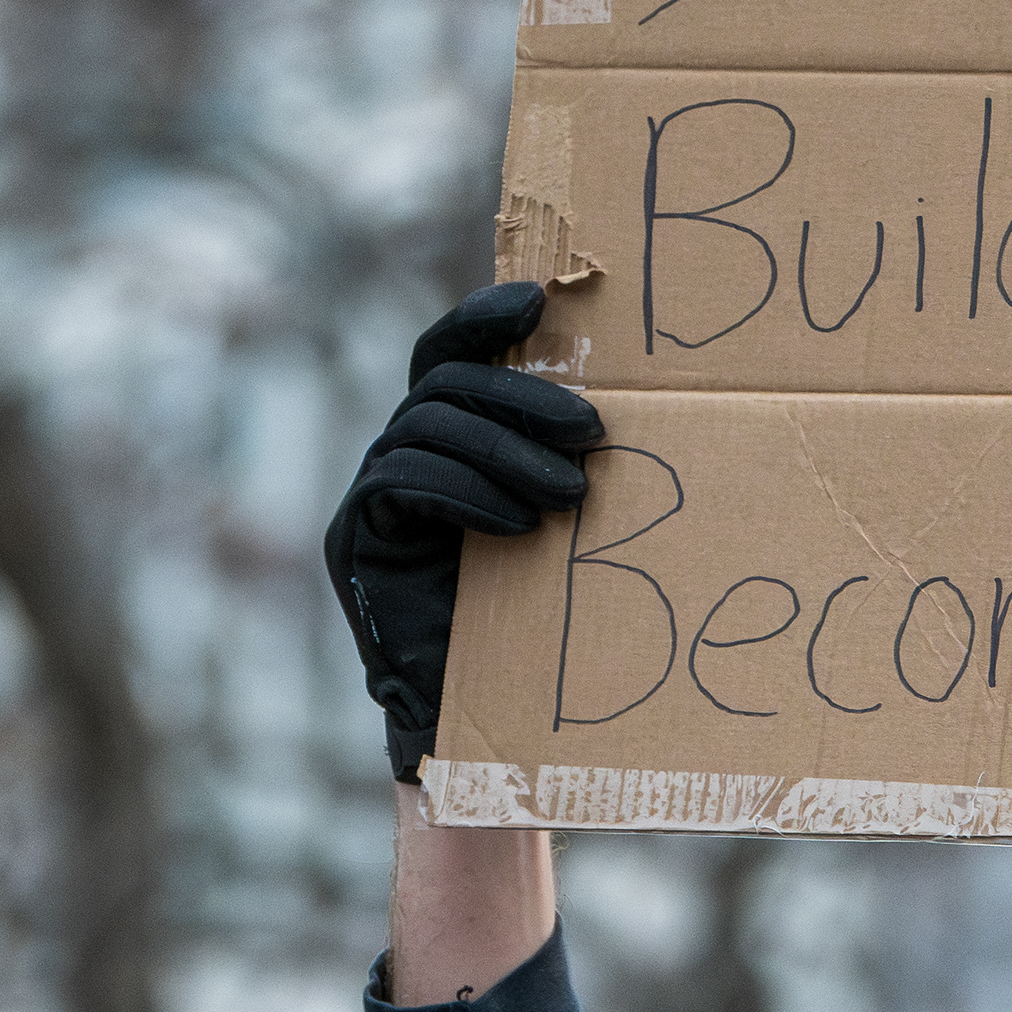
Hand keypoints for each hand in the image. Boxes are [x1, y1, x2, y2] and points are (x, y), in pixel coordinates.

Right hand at [324, 284, 601, 779]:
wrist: (483, 709)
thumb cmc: (541, 610)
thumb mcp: (562, 518)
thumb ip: (569, 461)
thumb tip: (657, 409)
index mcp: (446, 435)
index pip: (447, 351)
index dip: (481, 317)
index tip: (536, 302)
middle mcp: (397, 450)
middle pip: (443, 383)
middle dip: (521, 398)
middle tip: (594, 432)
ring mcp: (368, 492)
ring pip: (424, 427)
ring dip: (505, 452)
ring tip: (572, 494)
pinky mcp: (354, 537)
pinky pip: (398, 483)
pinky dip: (464, 494)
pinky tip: (518, 525)